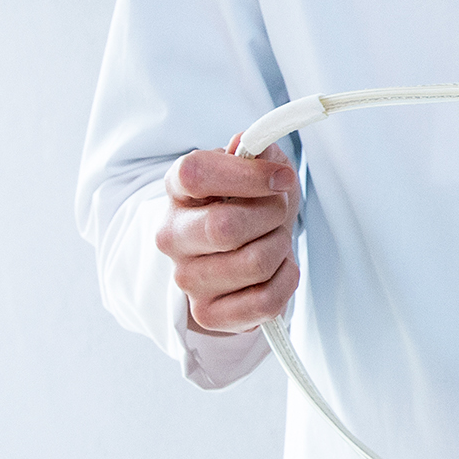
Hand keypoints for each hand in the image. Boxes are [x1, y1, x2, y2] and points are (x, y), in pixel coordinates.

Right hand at [159, 137, 302, 334]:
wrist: (246, 252)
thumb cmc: (252, 206)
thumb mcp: (258, 169)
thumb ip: (256, 151)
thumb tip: (248, 144)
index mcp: (178, 191)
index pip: (195, 173)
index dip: (247, 175)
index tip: (281, 178)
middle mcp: (172, 236)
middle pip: (226, 227)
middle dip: (271, 215)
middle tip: (276, 213)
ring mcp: (186, 278)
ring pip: (254, 263)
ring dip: (280, 248)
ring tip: (272, 242)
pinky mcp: (207, 314)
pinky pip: (265, 301)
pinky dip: (286, 281)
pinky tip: (276, 270)